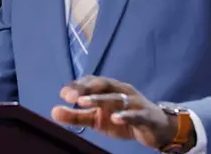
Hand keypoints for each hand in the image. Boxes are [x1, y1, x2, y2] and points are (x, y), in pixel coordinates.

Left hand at [50, 75, 178, 149]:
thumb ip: (76, 116)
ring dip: (100, 99)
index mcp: (109, 88)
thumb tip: (53, 111)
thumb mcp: (97, 119)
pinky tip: (114, 118)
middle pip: (103, 84)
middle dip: (86, 89)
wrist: (157, 129)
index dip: (78, 85)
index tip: (63, 94)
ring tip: (84, 102)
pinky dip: (125, 115)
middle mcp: (122, 90)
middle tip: (71, 97)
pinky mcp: (146, 116)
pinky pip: (136, 114)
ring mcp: (135, 102)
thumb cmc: (123, 119)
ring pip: (117, 98)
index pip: (92, 81)